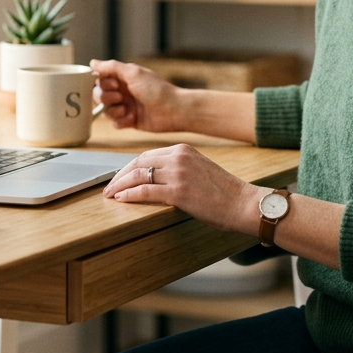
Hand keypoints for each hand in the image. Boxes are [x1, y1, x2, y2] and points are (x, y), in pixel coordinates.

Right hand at [90, 60, 184, 131]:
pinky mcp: (129, 120)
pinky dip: (121, 121)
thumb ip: (111, 67)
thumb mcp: (133, 73)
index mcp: (123, 78)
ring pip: (105, 110)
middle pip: (99, 95)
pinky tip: (132, 118)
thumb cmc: (156, 89)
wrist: (173, 110)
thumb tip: (92, 62)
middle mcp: (123, 91)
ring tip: (127, 110)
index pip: (100, 79)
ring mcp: (126, 106)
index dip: (103, 84)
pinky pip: (115, 123)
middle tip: (121, 97)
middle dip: (106, 98)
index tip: (115, 84)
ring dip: (113, 110)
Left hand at [102, 144, 264, 234]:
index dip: (129, 167)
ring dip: (120, 186)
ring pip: (138, 175)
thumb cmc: (225, 192)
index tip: (120, 177)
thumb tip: (157, 179)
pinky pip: (145, 191)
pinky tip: (121, 200)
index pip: (147, 155)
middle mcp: (178, 157)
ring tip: (110, 195)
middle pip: (138, 162)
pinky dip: (130, 195)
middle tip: (109, 187)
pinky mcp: (178, 192)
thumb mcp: (200, 170)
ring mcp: (178, 174)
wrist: (244, 203)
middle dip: (120, 175)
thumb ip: (180, 169)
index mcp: (183, 149)